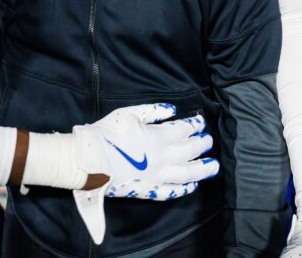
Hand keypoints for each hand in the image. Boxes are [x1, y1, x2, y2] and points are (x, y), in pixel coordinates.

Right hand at [71, 103, 218, 243]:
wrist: (88, 158)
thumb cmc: (106, 133)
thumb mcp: (129, 113)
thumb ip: (153, 111)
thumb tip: (172, 110)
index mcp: (157, 136)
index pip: (184, 130)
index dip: (194, 125)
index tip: (200, 122)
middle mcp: (162, 157)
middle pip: (189, 150)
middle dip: (201, 144)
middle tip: (209, 141)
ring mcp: (157, 175)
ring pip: (187, 173)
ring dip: (202, 169)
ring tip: (213, 165)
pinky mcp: (149, 189)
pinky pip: (171, 191)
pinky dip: (183, 189)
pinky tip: (191, 185)